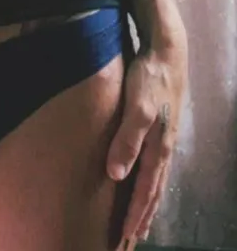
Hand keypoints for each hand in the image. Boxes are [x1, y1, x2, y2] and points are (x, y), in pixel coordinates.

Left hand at [107, 15, 187, 245]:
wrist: (168, 52)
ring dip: (147, 206)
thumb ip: (127, 139)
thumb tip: (115, 174)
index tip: (123, 239)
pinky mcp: (162, 129)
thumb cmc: (149, 77)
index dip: (133, 217)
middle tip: (130, 243)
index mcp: (157, 148)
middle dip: (141, 219)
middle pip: (152, 193)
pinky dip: (150, 186)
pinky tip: (146, 186)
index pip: (143, 192)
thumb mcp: (138, 107)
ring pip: (155, 182)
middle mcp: (163, 149)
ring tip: (140, 225)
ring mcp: (165, 140)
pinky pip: (156, 168)